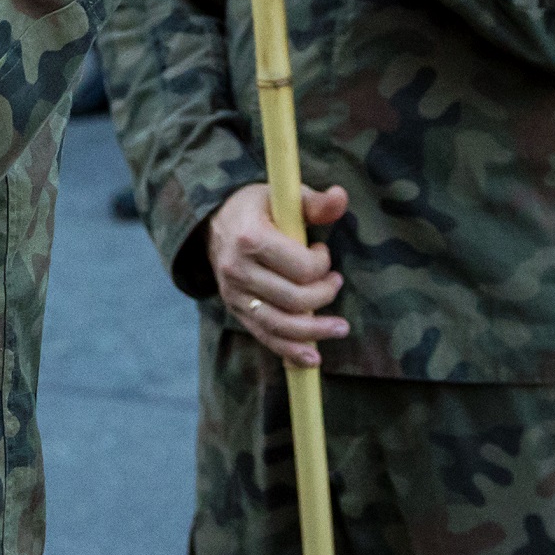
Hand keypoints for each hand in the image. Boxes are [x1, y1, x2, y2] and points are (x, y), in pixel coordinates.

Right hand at [206, 180, 353, 367]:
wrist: (214, 222)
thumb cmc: (257, 208)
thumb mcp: (282, 196)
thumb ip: (314, 203)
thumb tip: (341, 197)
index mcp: (251, 237)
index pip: (301, 268)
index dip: (322, 264)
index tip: (321, 251)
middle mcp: (238, 269)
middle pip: (295, 299)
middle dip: (324, 295)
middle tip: (335, 282)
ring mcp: (235, 293)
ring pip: (281, 324)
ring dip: (316, 331)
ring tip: (340, 328)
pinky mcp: (236, 309)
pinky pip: (265, 335)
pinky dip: (290, 350)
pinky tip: (312, 357)